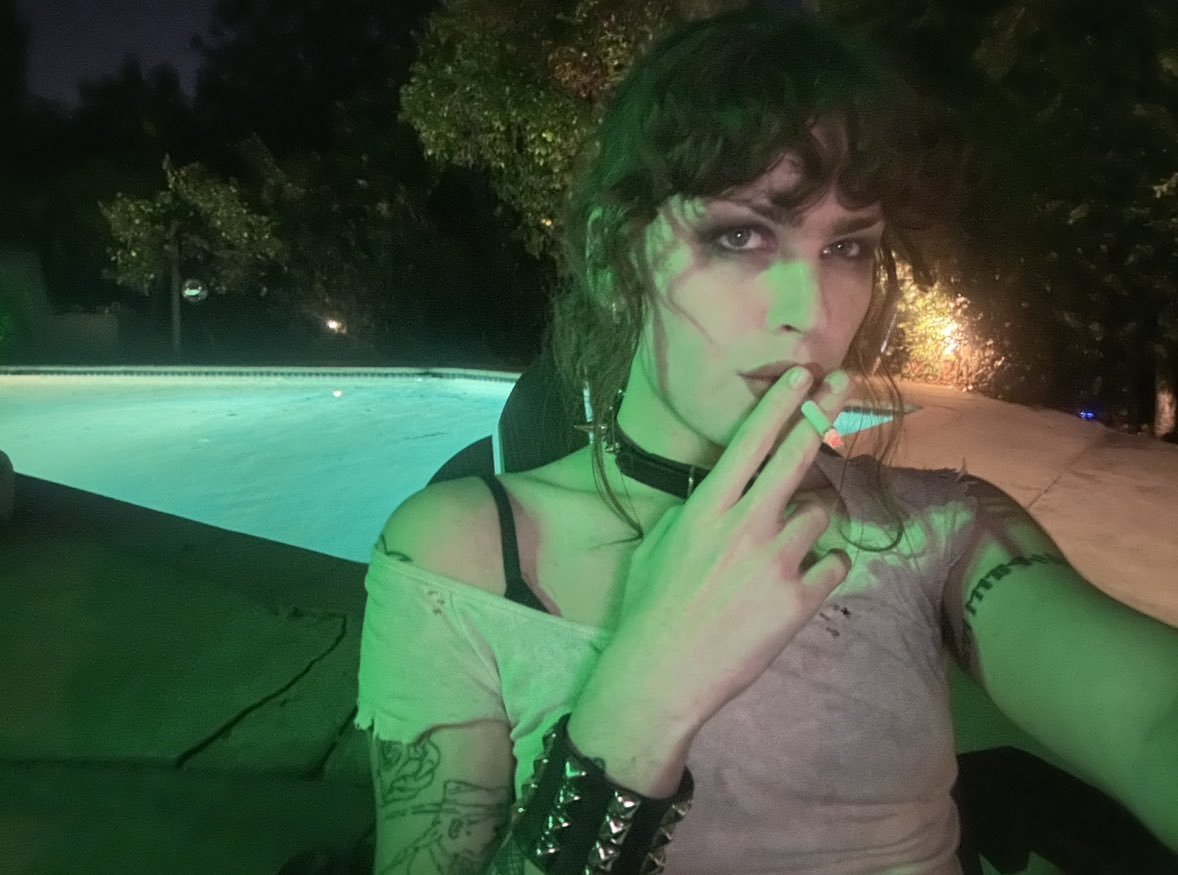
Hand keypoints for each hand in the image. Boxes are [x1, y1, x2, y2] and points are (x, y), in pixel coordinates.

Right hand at [600, 366, 855, 733]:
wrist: (663, 673)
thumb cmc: (650, 607)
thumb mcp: (659, 544)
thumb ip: (695, 512)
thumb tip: (722, 491)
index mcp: (707, 508)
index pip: (750, 442)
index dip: (780, 402)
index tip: (803, 373)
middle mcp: (745, 525)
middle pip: (797, 456)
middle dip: (823, 411)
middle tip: (845, 383)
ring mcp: (776, 561)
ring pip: (820, 514)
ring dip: (810, 522)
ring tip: (785, 548)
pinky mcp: (799, 600)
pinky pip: (835, 564)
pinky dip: (826, 568)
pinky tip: (805, 580)